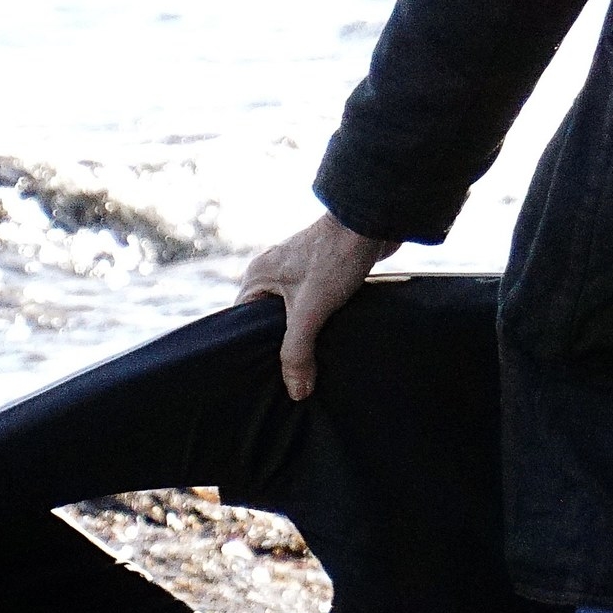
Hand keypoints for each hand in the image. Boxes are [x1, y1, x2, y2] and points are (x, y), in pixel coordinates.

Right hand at [237, 214, 399, 401]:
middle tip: (290, 376)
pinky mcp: (322, 272)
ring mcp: (298, 271)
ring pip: (293, 314)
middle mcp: (272, 272)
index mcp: (257, 277)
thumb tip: (296, 392)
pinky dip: (319, 321)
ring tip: (311, 363)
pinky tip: (330, 339)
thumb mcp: (310, 310)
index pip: (240, 322)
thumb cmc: (335, 256)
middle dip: (280, 346)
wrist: (372, 220)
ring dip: (304, 334)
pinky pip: (313, 304)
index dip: (249, 349)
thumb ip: (298, 351)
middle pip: (267, 321)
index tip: (260, 376)